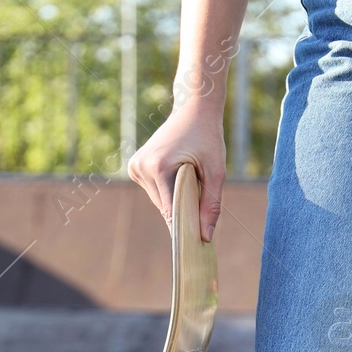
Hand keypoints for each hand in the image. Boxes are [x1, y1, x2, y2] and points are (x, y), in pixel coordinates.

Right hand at [127, 102, 226, 241]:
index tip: (197, 244)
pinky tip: (178, 172)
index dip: (184, 227)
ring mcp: (135, 166)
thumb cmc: (208, 136)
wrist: (193, 107)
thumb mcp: (216, 171)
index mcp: (158, 167)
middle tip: (202, 205)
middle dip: (183, 211)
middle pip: (164, 208)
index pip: (170, 211)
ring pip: (159, 202)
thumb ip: (211, 204)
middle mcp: (141, 167)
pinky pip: (155, 192)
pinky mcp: (135, 166)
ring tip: (191, 178)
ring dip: (175, 199)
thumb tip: (205, 237)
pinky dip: (168, 190)